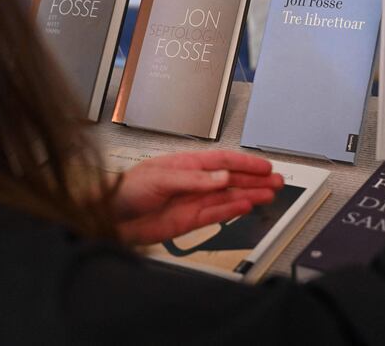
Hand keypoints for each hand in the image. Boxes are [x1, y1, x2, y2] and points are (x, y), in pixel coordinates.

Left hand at [113, 150, 283, 244]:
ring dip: (250, 195)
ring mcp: (192, 202)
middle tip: (276, 181)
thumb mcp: (160, 178)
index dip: (245, 164)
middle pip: (231, 180)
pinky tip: (247, 206)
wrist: (108, 218)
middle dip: (254, 180)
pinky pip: (216, 215)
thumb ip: (194, 179)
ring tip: (269, 194)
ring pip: (228, 198)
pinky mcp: (188, 221)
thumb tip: (221, 178)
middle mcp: (193, 182)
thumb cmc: (125, 190)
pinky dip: (233, 211)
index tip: (264, 167)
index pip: (222, 162)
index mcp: (186, 165)